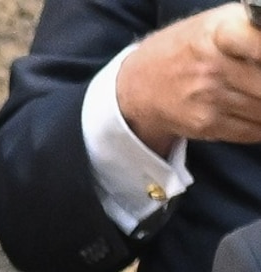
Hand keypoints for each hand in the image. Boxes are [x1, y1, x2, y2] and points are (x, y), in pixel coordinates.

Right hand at [117, 7, 260, 153]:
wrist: (141, 84)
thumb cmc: (188, 47)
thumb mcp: (216, 22)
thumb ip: (251, 28)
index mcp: (219, 32)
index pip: (259, 43)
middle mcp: (213, 66)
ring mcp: (209, 99)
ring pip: (260, 109)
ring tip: (258, 97)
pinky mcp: (206, 124)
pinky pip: (249, 130)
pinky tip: (259, 115)